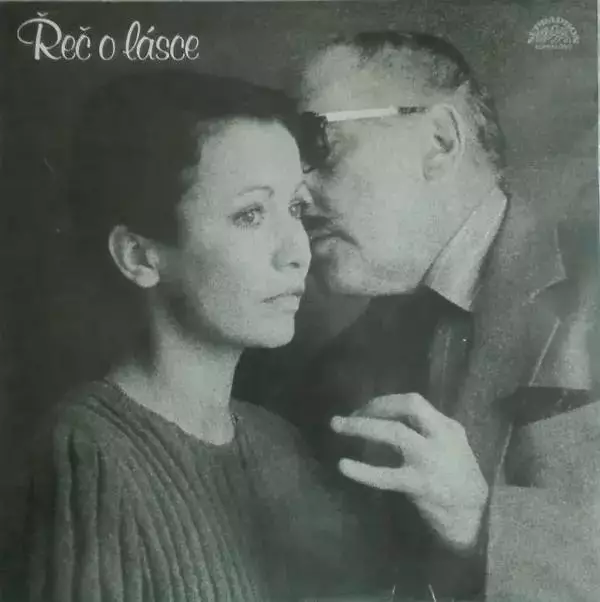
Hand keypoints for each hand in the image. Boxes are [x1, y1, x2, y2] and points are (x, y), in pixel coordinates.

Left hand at [331, 393, 488, 552]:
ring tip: (337, 425)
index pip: (413, 402)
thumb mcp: (451, 445)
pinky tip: (344, 465)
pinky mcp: (419, 484)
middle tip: (349, 414)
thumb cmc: (457, 477)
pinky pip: (386, 475)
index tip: (365, 409)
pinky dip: (363, 470)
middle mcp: (440, 437)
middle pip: (409, 406)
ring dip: (362, 426)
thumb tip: (387, 414)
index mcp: (447, 426)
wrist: (473, 516)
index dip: (385, 402)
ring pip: (395, 433)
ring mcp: (430, 460)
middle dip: (376, 405)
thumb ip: (427, 428)